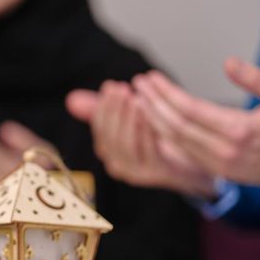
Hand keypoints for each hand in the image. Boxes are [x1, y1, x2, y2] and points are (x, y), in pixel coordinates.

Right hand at [67, 81, 215, 197]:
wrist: (187, 165)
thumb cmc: (155, 141)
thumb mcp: (128, 121)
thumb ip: (103, 110)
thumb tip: (72, 98)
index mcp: (107, 151)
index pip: (98, 128)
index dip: (102, 107)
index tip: (110, 86)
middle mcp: (116, 165)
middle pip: (109, 137)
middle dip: (114, 111)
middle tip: (122, 89)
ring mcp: (134, 173)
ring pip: (125, 144)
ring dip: (129, 120)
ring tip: (135, 99)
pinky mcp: (154, 174)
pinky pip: (148, 150)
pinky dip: (147, 130)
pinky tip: (151, 113)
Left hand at [133, 65, 259, 184]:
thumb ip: (255, 80)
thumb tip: (228, 63)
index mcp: (240, 131)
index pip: (189, 109)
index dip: (165, 92)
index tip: (150, 78)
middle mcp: (226, 152)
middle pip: (176, 125)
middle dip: (152, 103)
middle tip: (138, 83)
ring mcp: (221, 165)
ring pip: (176, 141)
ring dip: (154, 118)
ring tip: (141, 98)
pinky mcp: (219, 171)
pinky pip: (184, 151)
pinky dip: (166, 134)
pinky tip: (157, 119)